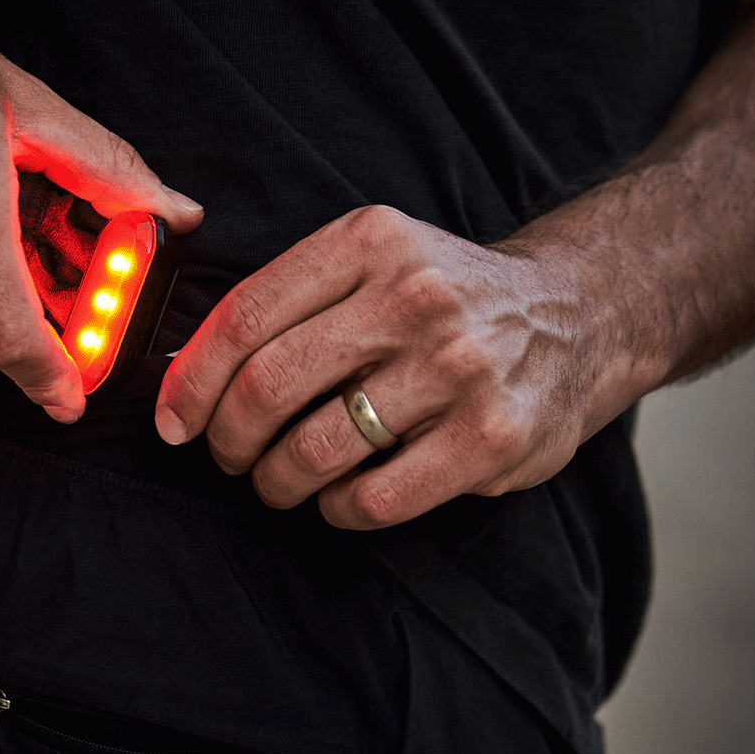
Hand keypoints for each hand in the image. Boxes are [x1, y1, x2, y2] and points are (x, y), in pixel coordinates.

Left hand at [155, 205, 634, 529]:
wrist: (581, 312)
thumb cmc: (446, 296)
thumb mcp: (372, 259)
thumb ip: (289, 300)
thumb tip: (187, 374)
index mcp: (368, 244)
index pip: (244, 317)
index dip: (190, 380)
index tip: (173, 421)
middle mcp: (414, 298)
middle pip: (268, 386)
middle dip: (227, 439)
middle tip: (226, 456)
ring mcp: (458, 368)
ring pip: (315, 450)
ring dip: (276, 481)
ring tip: (278, 480)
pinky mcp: (492, 436)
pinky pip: (374, 499)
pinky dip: (336, 509)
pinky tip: (338, 497)